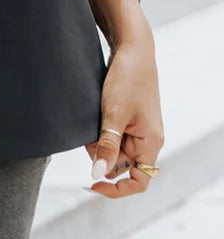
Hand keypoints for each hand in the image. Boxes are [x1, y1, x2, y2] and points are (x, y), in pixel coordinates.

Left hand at [84, 35, 163, 199]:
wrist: (132, 49)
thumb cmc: (127, 78)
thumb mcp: (113, 114)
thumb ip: (107, 145)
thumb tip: (98, 175)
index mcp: (151, 143)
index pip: (139, 181)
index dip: (116, 189)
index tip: (92, 184)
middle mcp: (148, 140)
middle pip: (123, 166)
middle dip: (102, 157)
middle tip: (87, 138)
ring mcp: (139, 129)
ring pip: (116, 150)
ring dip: (99, 143)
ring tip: (91, 121)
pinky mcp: (129, 118)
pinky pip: (113, 135)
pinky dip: (100, 131)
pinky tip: (93, 117)